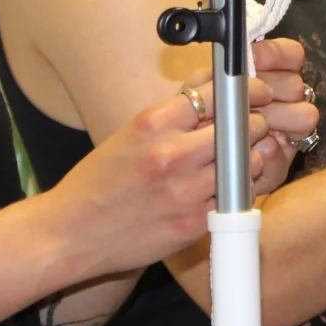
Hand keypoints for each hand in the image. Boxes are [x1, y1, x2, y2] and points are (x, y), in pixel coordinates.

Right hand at [46, 39, 316, 278]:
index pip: (216, 94)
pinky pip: (237, 199)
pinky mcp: (193, 223)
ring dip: (251, 158)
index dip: (243, 92)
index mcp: (153, 123)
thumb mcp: (130, 135)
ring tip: (240, 160)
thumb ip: (173, 119)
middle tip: (253, 128)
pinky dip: (242, 191)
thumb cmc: (98, 183)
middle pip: (240, 127)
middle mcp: (171, 154)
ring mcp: (185, 190)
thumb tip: (219, 100)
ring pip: (246, 163)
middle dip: (253, 124)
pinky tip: (231, 189)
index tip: (255, 93)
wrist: (70, 232)